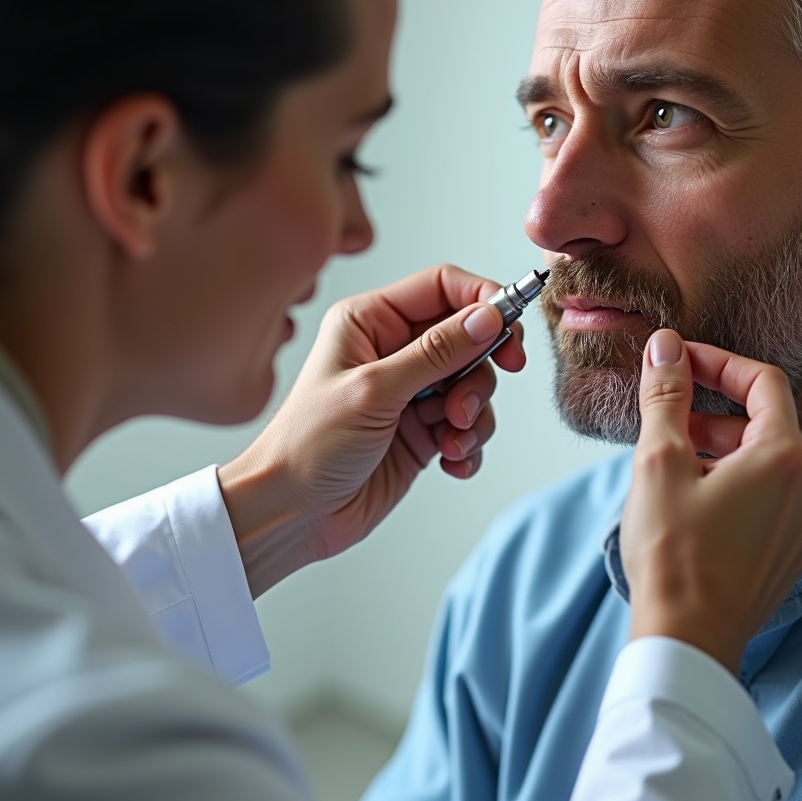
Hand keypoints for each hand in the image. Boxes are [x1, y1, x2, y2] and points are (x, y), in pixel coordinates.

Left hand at [218, 264, 525, 596]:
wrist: (292, 513)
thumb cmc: (309, 445)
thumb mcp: (375, 390)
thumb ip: (437, 352)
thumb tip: (488, 316)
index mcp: (371, 320)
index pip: (443, 287)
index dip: (483, 302)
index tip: (509, 333)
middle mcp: (393, 349)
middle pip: (468, 337)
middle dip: (478, 374)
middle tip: (464, 405)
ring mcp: (410, 391)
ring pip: (474, 384)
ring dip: (473, 414)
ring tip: (449, 438)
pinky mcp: (423, 430)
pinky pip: (469, 425)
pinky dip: (469, 444)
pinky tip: (450, 460)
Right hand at [621, 329, 801, 674]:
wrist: (688, 640)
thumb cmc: (674, 555)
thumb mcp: (659, 461)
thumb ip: (668, 396)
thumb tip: (666, 348)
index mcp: (785, 458)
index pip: (763, 381)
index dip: (717, 363)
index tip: (679, 362)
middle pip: (764, 424)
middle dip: (711, 412)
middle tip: (665, 415)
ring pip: (764, 465)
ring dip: (719, 451)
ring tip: (670, 462)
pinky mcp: (792, 555)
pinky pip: (767, 501)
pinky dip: (732, 486)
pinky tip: (691, 502)